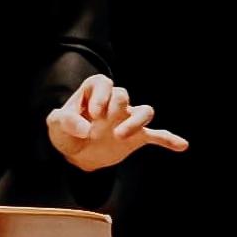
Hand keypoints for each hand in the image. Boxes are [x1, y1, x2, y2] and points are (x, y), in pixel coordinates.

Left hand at [47, 73, 187, 171]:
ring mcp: (126, 119)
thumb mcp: (55, 125)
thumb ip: (64, 121)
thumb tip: (86, 129)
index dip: (101, 95)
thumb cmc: (65, 131)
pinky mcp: (136, 138)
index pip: (103, 83)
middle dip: (116, 106)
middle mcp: (114, 102)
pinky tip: (181, 144)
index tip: (93, 114)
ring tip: (121, 136)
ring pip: (144, 111)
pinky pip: (156, 135)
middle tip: (102, 125)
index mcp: (94, 92)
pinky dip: (168, 139)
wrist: (75, 153)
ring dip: (136, 122)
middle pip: (123, 94)